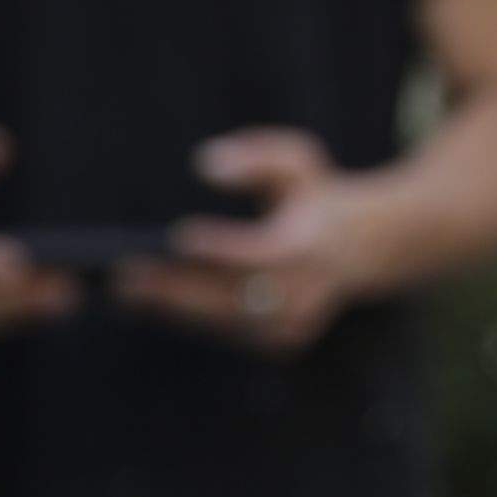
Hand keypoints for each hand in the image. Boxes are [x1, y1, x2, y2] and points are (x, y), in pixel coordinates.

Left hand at [114, 130, 381, 353]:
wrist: (372, 247)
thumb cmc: (319, 195)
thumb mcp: (300, 160)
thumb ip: (255, 156)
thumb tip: (204, 163)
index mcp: (309, 244)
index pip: (261, 251)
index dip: (221, 247)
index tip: (178, 237)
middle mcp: (305, 290)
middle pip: (229, 296)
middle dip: (173, 288)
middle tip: (125, 276)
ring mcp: (296, 322)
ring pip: (223, 320)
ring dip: (172, 307)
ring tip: (125, 290)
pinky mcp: (284, 341)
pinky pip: (228, 330)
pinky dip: (192, 317)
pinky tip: (153, 302)